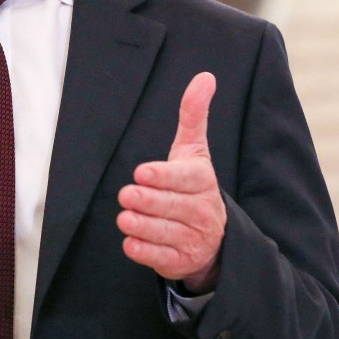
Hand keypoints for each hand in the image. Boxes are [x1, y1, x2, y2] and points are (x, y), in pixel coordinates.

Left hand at [117, 72, 225, 292]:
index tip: (142, 172)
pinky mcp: (180, 261)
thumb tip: (205, 77)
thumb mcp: (193, 150)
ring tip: (125, 218)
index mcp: (203, 181)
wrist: (214, 237)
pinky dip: (145, 251)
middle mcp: (202, 211)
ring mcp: (193, 238)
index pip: (186, 178)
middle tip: (127, 195)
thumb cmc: (193, 185)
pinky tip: (130, 242)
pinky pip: (161, 258)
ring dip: (143, 226)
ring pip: (165, 233)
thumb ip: (194, 115)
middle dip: (148, 201)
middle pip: (172, 206)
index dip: (164, 176)